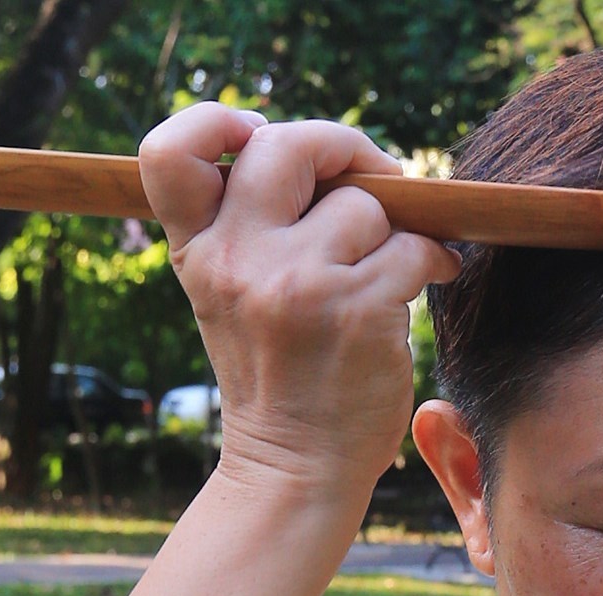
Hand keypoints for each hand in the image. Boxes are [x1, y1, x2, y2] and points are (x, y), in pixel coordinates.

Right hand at [138, 104, 462, 499]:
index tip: (257, 133)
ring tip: (393, 267)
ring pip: (367, 204)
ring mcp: (296, 283)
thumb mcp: (233, 299)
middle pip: (284, 143)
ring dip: (395, 231)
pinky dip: (433, 260)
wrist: (296, 469)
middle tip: (377, 176)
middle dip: (345, 147)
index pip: (168, 153)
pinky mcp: (356, 307)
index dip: (213, 120)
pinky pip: (412, 246)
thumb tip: (331, 158)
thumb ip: (252, 229)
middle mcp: (238, 260)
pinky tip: (430, 279)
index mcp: (199, 252)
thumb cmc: (280, 379)